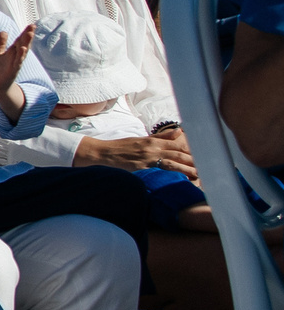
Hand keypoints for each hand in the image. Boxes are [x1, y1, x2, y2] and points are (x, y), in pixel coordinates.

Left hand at [0, 25, 32, 99]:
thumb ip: (1, 43)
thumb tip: (4, 31)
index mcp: (12, 51)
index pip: (20, 40)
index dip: (25, 32)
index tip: (32, 24)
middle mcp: (16, 56)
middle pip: (23, 44)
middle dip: (28, 35)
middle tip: (32, 26)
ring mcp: (15, 63)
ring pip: (22, 52)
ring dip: (26, 43)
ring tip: (29, 34)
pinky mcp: (13, 70)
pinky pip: (18, 62)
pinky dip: (20, 56)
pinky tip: (23, 49)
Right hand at [74, 130, 195, 178]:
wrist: (101, 153)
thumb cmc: (120, 147)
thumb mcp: (140, 139)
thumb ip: (160, 137)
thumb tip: (179, 132)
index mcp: (152, 140)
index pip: (178, 144)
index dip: (192, 149)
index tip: (205, 154)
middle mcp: (152, 147)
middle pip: (179, 152)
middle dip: (195, 159)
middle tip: (209, 165)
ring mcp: (147, 157)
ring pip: (173, 161)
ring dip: (188, 168)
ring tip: (201, 174)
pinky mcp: (141, 166)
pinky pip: (161, 169)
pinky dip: (174, 172)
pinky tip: (183, 177)